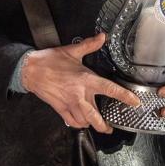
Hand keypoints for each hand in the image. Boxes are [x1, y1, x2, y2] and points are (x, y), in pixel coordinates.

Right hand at [21, 33, 140, 133]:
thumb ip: (89, 45)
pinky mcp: (59, 108)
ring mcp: (69, 103)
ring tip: (96, 125)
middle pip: (96, 117)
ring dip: (91, 124)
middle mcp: (79, 94)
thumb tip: (102, 37)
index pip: (110, 89)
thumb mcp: (71, 51)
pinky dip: (77, 124)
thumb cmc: (49, 61)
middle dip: (104, 126)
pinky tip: (81, 122)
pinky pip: (71, 121)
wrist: (29, 70)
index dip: (125, 97)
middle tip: (110, 128)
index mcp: (85, 79)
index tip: (135, 103)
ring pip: (84, 121)